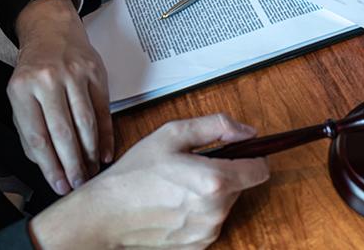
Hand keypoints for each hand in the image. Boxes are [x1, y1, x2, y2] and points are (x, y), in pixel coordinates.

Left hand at [8, 0, 111, 194]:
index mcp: (22, 89)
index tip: (57, 183)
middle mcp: (48, 81)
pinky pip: (103, 110)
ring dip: (89, 152)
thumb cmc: (36, 67)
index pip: (37, 135)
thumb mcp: (20, 93)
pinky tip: (105, 151)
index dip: (49, 164)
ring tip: (91, 171)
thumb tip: (45, 161)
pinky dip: (105, 134)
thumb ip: (29, 126)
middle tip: (77, 182)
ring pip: (84, 122)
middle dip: (71, 163)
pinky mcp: (96, 74)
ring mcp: (74, 76)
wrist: (53, 31)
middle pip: (62, 131)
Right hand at [30, 114, 269, 248]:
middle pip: (241, 185)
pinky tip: (175, 204)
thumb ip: (217, 126)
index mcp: (215, 182)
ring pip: (226, 204)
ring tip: (179, 185)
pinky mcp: (197, 245)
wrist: (103, 216)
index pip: (260, 170)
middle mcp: (215, 211)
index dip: (253, 156)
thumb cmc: (134, 174)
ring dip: (212, 193)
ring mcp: (206, 232)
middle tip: (193, 166)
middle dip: (225, 172)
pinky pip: (211, 221)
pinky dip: (200, 211)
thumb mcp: (173, 134)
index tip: (240, 151)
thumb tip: (248, 131)